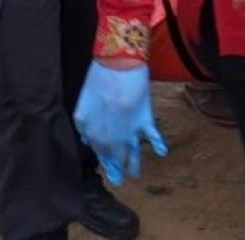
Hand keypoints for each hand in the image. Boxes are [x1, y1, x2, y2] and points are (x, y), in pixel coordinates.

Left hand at [73, 60, 167, 184]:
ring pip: (131, 152)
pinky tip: (162, 153)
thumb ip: (83, 126)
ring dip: (133, 164)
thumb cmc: (98, 80)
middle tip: (119, 180)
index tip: (108, 167)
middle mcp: (110, 136)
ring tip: (135, 175)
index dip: (104, 159)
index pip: (99, 151)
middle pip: (114, 156)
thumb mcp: (82, 105)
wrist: (118, 64)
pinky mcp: (144, 120)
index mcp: (93, 132)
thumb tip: (87, 141)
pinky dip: (157, 144)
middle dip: (116, 168)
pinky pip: (152, 136)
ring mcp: (129, 130)